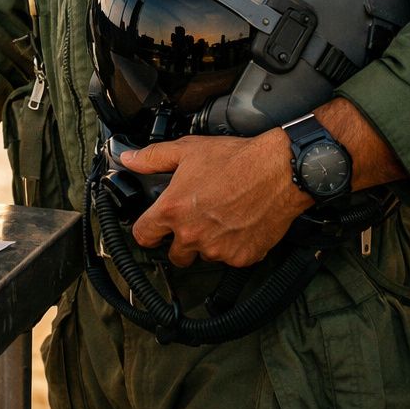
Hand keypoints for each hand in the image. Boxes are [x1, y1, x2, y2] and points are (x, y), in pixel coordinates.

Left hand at [119, 130, 310, 267]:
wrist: (280, 172)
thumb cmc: (236, 160)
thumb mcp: (188, 150)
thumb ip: (153, 158)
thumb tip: (130, 159)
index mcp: (173, 210)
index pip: (143, 236)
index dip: (146, 232)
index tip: (152, 230)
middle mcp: (192, 234)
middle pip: (174, 255)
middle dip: (179, 241)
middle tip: (193, 222)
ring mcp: (218, 249)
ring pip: (204, 256)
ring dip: (208, 243)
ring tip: (220, 218)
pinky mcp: (242, 257)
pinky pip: (231, 258)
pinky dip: (233, 247)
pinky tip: (239, 224)